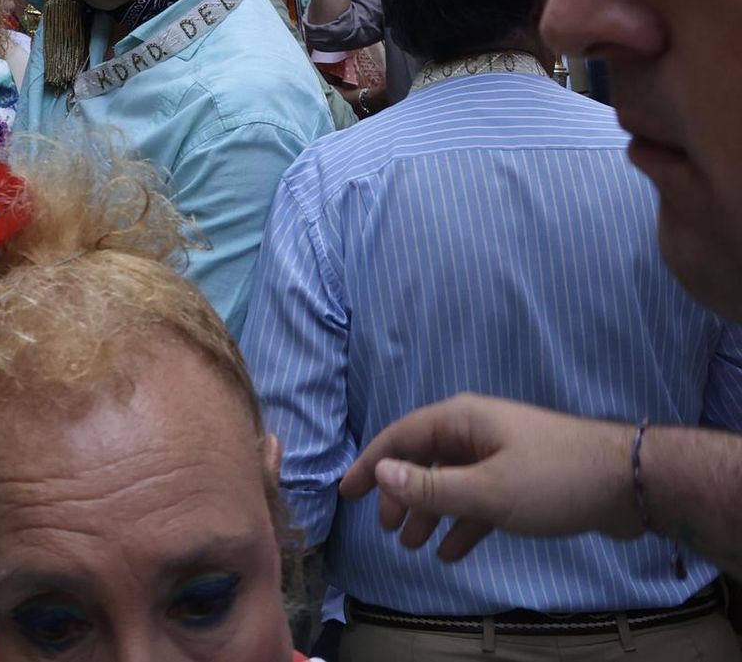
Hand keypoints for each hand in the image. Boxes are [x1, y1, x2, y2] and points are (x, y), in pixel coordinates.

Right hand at [339, 395, 637, 561]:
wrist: (626, 484)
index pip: (402, 436)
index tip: (346, 491)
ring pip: (451, 482)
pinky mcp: (521, 479)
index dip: (372, 463)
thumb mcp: (488, 491)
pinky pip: (479, 499)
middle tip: (386, 530)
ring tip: (412, 546)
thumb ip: (432, 488)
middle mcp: (476, 430)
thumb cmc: (552, 479)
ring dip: (429, 511)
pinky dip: (462, 522)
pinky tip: (451, 552)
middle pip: (424, 458)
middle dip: (400, 493)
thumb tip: (382, 473)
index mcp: (463, 419)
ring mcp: (500, 453)